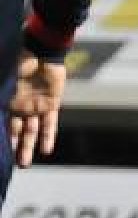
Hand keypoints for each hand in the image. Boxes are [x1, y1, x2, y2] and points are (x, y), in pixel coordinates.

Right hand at [8, 50, 65, 167]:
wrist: (40, 51)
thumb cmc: (16, 62)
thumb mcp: (3, 81)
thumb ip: (1, 95)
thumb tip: (1, 109)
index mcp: (6, 102)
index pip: (3, 125)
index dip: (2, 138)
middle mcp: (20, 107)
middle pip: (16, 133)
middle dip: (14, 149)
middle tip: (12, 166)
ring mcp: (36, 107)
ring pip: (32, 132)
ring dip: (28, 148)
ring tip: (24, 164)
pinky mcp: (51, 104)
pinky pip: (50, 124)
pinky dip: (48, 137)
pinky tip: (46, 151)